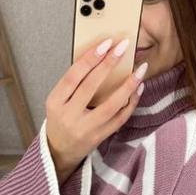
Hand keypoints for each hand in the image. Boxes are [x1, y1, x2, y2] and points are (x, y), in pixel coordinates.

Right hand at [45, 38, 147, 181]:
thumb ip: (73, 84)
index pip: (73, 76)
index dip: (90, 58)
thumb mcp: (58, 100)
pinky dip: (131, 103)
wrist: (59, 151)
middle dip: (109, 65)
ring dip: (127, 86)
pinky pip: (120, 119)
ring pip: (111, 106)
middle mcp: (70, 115)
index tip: (105, 43)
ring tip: (140, 71)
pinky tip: (138, 89)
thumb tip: (99, 58)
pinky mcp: (101, 137)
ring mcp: (87, 128)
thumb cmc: (60, 119)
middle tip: (123, 47)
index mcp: (55, 102)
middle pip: (91, 87)